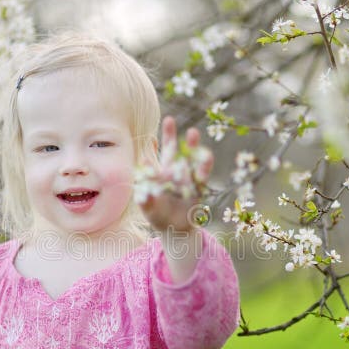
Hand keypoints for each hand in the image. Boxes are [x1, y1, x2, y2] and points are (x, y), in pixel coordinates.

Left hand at [138, 116, 213, 232]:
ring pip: (188, 158)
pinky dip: (204, 166)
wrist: (175, 228)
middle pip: (171, 150)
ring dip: (191, 146)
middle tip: (169, 119)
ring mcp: (186, 178)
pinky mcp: (197, 187)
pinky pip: (201, 175)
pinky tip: (206, 156)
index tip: (148, 140)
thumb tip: (142, 193)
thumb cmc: (158, 216)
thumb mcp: (149, 208)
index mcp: (158, 174)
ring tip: (193, 132)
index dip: (148, 149)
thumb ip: (145, 200)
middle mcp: (172, 172)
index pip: (152, 158)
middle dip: (170, 135)